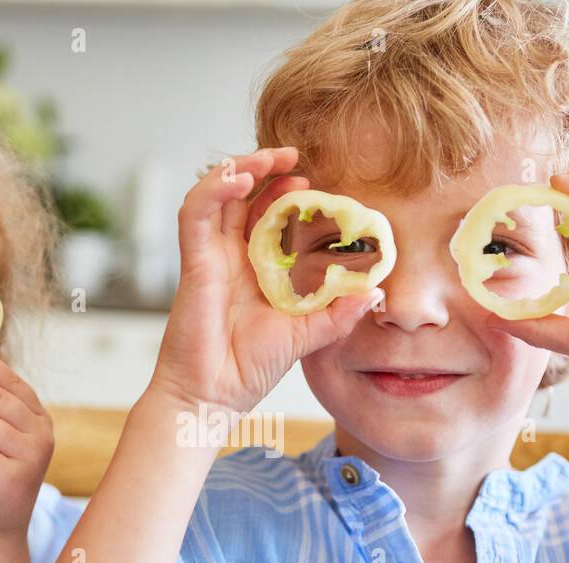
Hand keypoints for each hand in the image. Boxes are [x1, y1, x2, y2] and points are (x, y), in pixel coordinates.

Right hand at [152, 146, 383, 414]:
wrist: (211, 398)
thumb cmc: (247, 370)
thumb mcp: (306, 337)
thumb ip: (337, 314)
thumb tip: (374, 292)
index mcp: (255, 269)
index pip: (268, 216)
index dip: (288, 194)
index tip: (317, 184)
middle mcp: (230, 257)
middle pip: (243, 196)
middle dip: (266, 169)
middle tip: (295, 157)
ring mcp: (210, 257)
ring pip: (216, 194)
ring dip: (241, 168)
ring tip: (269, 157)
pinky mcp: (193, 262)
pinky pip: (196, 213)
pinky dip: (213, 188)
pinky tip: (240, 177)